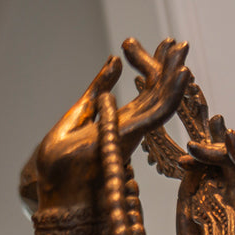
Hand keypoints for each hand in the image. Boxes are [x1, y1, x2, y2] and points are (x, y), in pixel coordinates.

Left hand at [30, 39, 188, 210]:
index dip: (149, 66)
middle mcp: (129, 128)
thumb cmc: (58, 167)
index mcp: (117, 122)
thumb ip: (96, 90)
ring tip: (182, 50)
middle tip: (177, 42)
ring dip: (174, 76)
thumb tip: (114, 60)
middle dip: (167, 67)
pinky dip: (171, 94)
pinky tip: (182, 74)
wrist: (52, 193)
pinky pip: (157, 115)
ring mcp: (131, 134)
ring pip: (161, 101)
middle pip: (155, 94)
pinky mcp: (129, 138)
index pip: (142, 91)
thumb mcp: (76, 116)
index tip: (155, 43)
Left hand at [177, 115, 234, 234]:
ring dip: (224, 143)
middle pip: (224, 160)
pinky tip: (231, 138)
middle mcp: (229, 196)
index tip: (180, 156)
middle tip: (202, 124)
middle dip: (214, 140)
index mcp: (212, 198)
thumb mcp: (186, 212)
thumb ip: (191, 186)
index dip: (197, 155)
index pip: (209, 167)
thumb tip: (191, 161)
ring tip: (212, 128)